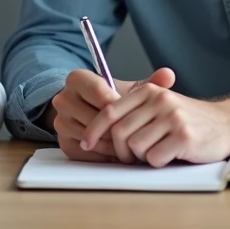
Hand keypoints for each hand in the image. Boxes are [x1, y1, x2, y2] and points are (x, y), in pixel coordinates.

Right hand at [45, 68, 176, 162]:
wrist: (93, 114)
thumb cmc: (115, 100)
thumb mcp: (130, 90)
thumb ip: (150, 83)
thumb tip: (169, 74)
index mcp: (77, 79)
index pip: (99, 93)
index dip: (121, 106)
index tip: (136, 113)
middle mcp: (63, 99)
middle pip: (95, 117)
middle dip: (118, 128)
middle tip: (137, 133)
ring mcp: (60, 122)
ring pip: (92, 137)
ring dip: (113, 143)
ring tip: (131, 143)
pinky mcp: (63, 143)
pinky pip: (88, 153)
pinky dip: (105, 154)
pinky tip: (118, 151)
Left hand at [80, 89, 229, 167]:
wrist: (226, 125)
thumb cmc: (188, 119)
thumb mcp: (160, 105)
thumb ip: (134, 110)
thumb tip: (97, 127)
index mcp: (149, 91)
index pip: (110, 110)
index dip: (94, 129)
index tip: (86, 143)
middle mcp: (160, 101)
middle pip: (120, 132)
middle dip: (121, 151)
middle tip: (130, 158)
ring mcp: (172, 118)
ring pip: (135, 147)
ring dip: (142, 157)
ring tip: (157, 152)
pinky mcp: (184, 137)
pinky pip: (154, 158)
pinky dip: (158, 162)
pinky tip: (171, 156)